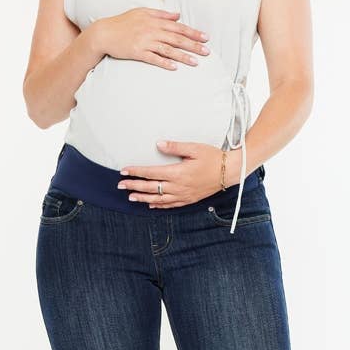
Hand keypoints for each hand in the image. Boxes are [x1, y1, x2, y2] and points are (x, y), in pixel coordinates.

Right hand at [92, 8, 209, 69]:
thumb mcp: (142, 13)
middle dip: (193, 45)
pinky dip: (164, 62)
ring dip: (182, 56)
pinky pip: (153, 58)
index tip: (205, 38)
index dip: (193, 33)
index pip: (178, 27)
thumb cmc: (123, 22)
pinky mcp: (137, 52)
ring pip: (168, 49)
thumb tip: (178, 15)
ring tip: (195, 62)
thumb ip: (161, 14)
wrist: (104, 33)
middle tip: (207, 52)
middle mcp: (151, 31)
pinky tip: (174, 67)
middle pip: (176, 38)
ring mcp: (144, 42)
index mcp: (154, 21)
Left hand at [118, 141, 242, 207]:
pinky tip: (151, 205)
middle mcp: (178, 187)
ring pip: (159, 199)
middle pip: (151, 188)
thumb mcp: (194, 148)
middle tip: (120, 186)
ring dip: (143, 198)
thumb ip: (174, 147)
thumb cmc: (213, 157)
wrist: (230, 172)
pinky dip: (159, 205)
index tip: (123, 171)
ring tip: (131, 197)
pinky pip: (170, 205)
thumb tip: (158, 144)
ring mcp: (183, 195)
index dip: (136, 172)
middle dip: (134, 186)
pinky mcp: (189, 199)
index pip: (151, 173)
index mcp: (178, 173)